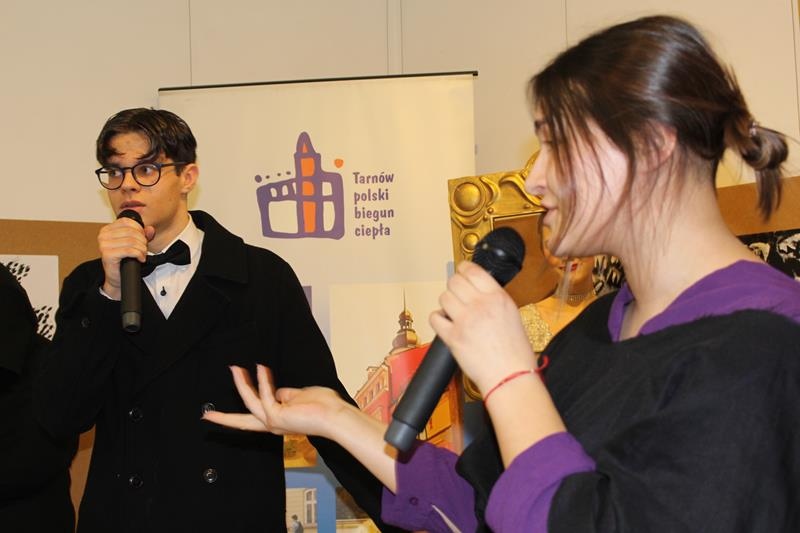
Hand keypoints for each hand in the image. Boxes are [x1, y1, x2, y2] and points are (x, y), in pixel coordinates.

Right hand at [97, 216, 154, 298]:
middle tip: (144, 248)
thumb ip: (143, 234)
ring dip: (142, 248)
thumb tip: (150, 229)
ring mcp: (104, 245)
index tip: (143, 237)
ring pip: (131, 241)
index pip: (126, 221)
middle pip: (130, 231)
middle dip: (142, 240)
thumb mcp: (134, 243)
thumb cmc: (124, 260)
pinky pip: (129, 251)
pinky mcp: (108, 255)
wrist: (117, 277)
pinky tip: (140, 259)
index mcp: (107, 230)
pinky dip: (139, 254)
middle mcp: (103, 236)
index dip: (139, 229)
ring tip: (142, 254)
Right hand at [203, 365, 348, 438]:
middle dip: (223, 419)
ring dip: (241, 385)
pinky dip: (262, 382)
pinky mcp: (277, 417)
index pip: (254, 418)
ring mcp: (274, 422)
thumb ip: (286, 394)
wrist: (335, 416)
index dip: (238, 415)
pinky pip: (264, 396)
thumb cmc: (324, 406)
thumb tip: (276, 390)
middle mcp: (273, 424)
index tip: (223, 413)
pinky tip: (262, 368)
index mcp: (278, 420)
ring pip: (249, 404)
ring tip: (235, 368)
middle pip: (242, 422)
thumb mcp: (300, 396)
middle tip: (205, 415)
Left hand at [430, 261, 535, 394]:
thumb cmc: (515, 353)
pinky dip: (438, 319)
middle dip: (453, 286)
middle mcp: (481, 305)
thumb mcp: (512, 315)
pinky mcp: (453, 337)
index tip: (461, 271)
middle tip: (456, 294)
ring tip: (454, 312)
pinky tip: (446, 324)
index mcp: (498, 298)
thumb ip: (493, 299)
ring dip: (446, 303)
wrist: (511, 377)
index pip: (473, 270)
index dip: (463, 269)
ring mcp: (465, 321)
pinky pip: (435, 318)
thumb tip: (476, 290)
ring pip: (443, 297)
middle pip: (454, 281)